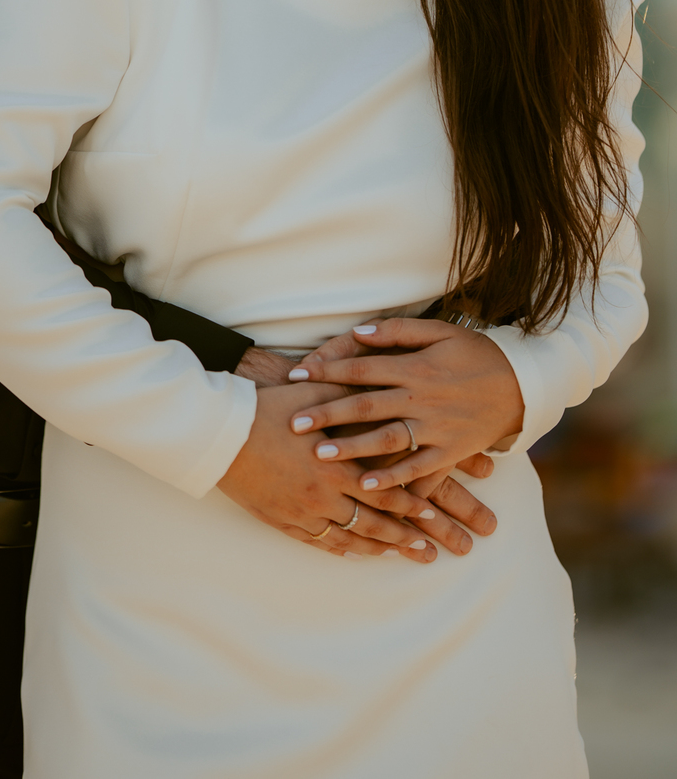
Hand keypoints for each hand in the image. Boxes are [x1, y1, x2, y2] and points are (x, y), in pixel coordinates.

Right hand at [231, 350, 490, 557]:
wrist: (218, 433)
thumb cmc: (265, 408)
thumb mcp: (311, 395)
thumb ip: (347, 394)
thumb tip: (377, 381)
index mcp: (335, 463)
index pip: (384, 488)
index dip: (412, 503)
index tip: (435, 513)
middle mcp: (323, 493)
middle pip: (374, 522)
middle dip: (407, 536)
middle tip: (434, 549)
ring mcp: (302, 511)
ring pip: (350, 538)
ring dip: (380, 548)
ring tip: (403, 556)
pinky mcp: (282, 520)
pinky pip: (319, 542)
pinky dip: (342, 549)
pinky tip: (356, 553)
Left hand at [286, 317, 524, 491]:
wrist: (523, 384)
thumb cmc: (476, 353)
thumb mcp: (440, 331)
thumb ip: (397, 332)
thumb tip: (358, 332)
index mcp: (415, 367)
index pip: (362, 369)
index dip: (327, 371)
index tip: (296, 376)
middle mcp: (422, 398)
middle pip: (366, 406)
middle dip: (328, 414)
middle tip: (294, 424)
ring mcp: (437, 428)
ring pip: (388, 440)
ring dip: (352, 448)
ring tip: (320, 455)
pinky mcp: (451, 451)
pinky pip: (419, 469)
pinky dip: (393, 479)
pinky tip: (366, 486)